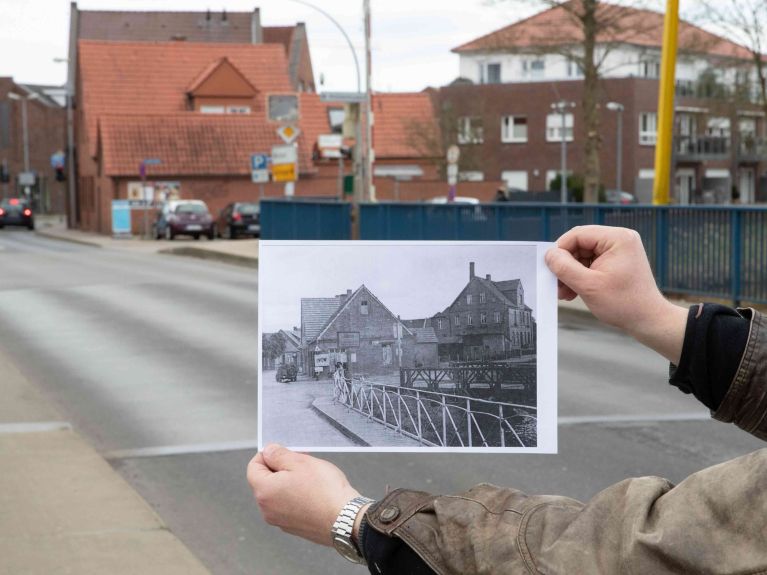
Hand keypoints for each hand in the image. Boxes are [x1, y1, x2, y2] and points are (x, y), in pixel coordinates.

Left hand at [247, 444, 360, 545]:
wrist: (345, 520)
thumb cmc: (324, 490)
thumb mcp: (300, 462)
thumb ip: (278, 455)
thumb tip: (267, 451)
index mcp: (264, 491)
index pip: (252, 468)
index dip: (265, 455)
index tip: (282, 451)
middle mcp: (267, 509)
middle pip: (264, 482)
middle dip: (279, 468)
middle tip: (301, 461)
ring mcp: (280, 521)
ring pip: (277, 494)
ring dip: (288, 483)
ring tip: (310, 477)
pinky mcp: (293, 528)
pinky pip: (288, 507)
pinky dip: (296, 497)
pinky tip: (314, 493)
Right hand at [545, 226, 686, 363]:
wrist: (648, 321)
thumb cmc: (624, 304)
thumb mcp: (588, 285)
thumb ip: (564, 267)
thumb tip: (549, 254)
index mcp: (617, 238)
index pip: (577, 235)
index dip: (560, 250)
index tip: (550, 269)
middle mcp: (619, 239)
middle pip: (579, 244)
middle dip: (566, 265)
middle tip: (556, 284)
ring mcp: (619, 250)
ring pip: (583, 255)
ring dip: (571, 273)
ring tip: (564, 292)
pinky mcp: (617, 261)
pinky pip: (591, 263)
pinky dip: (580, 276)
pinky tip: (573, 291)